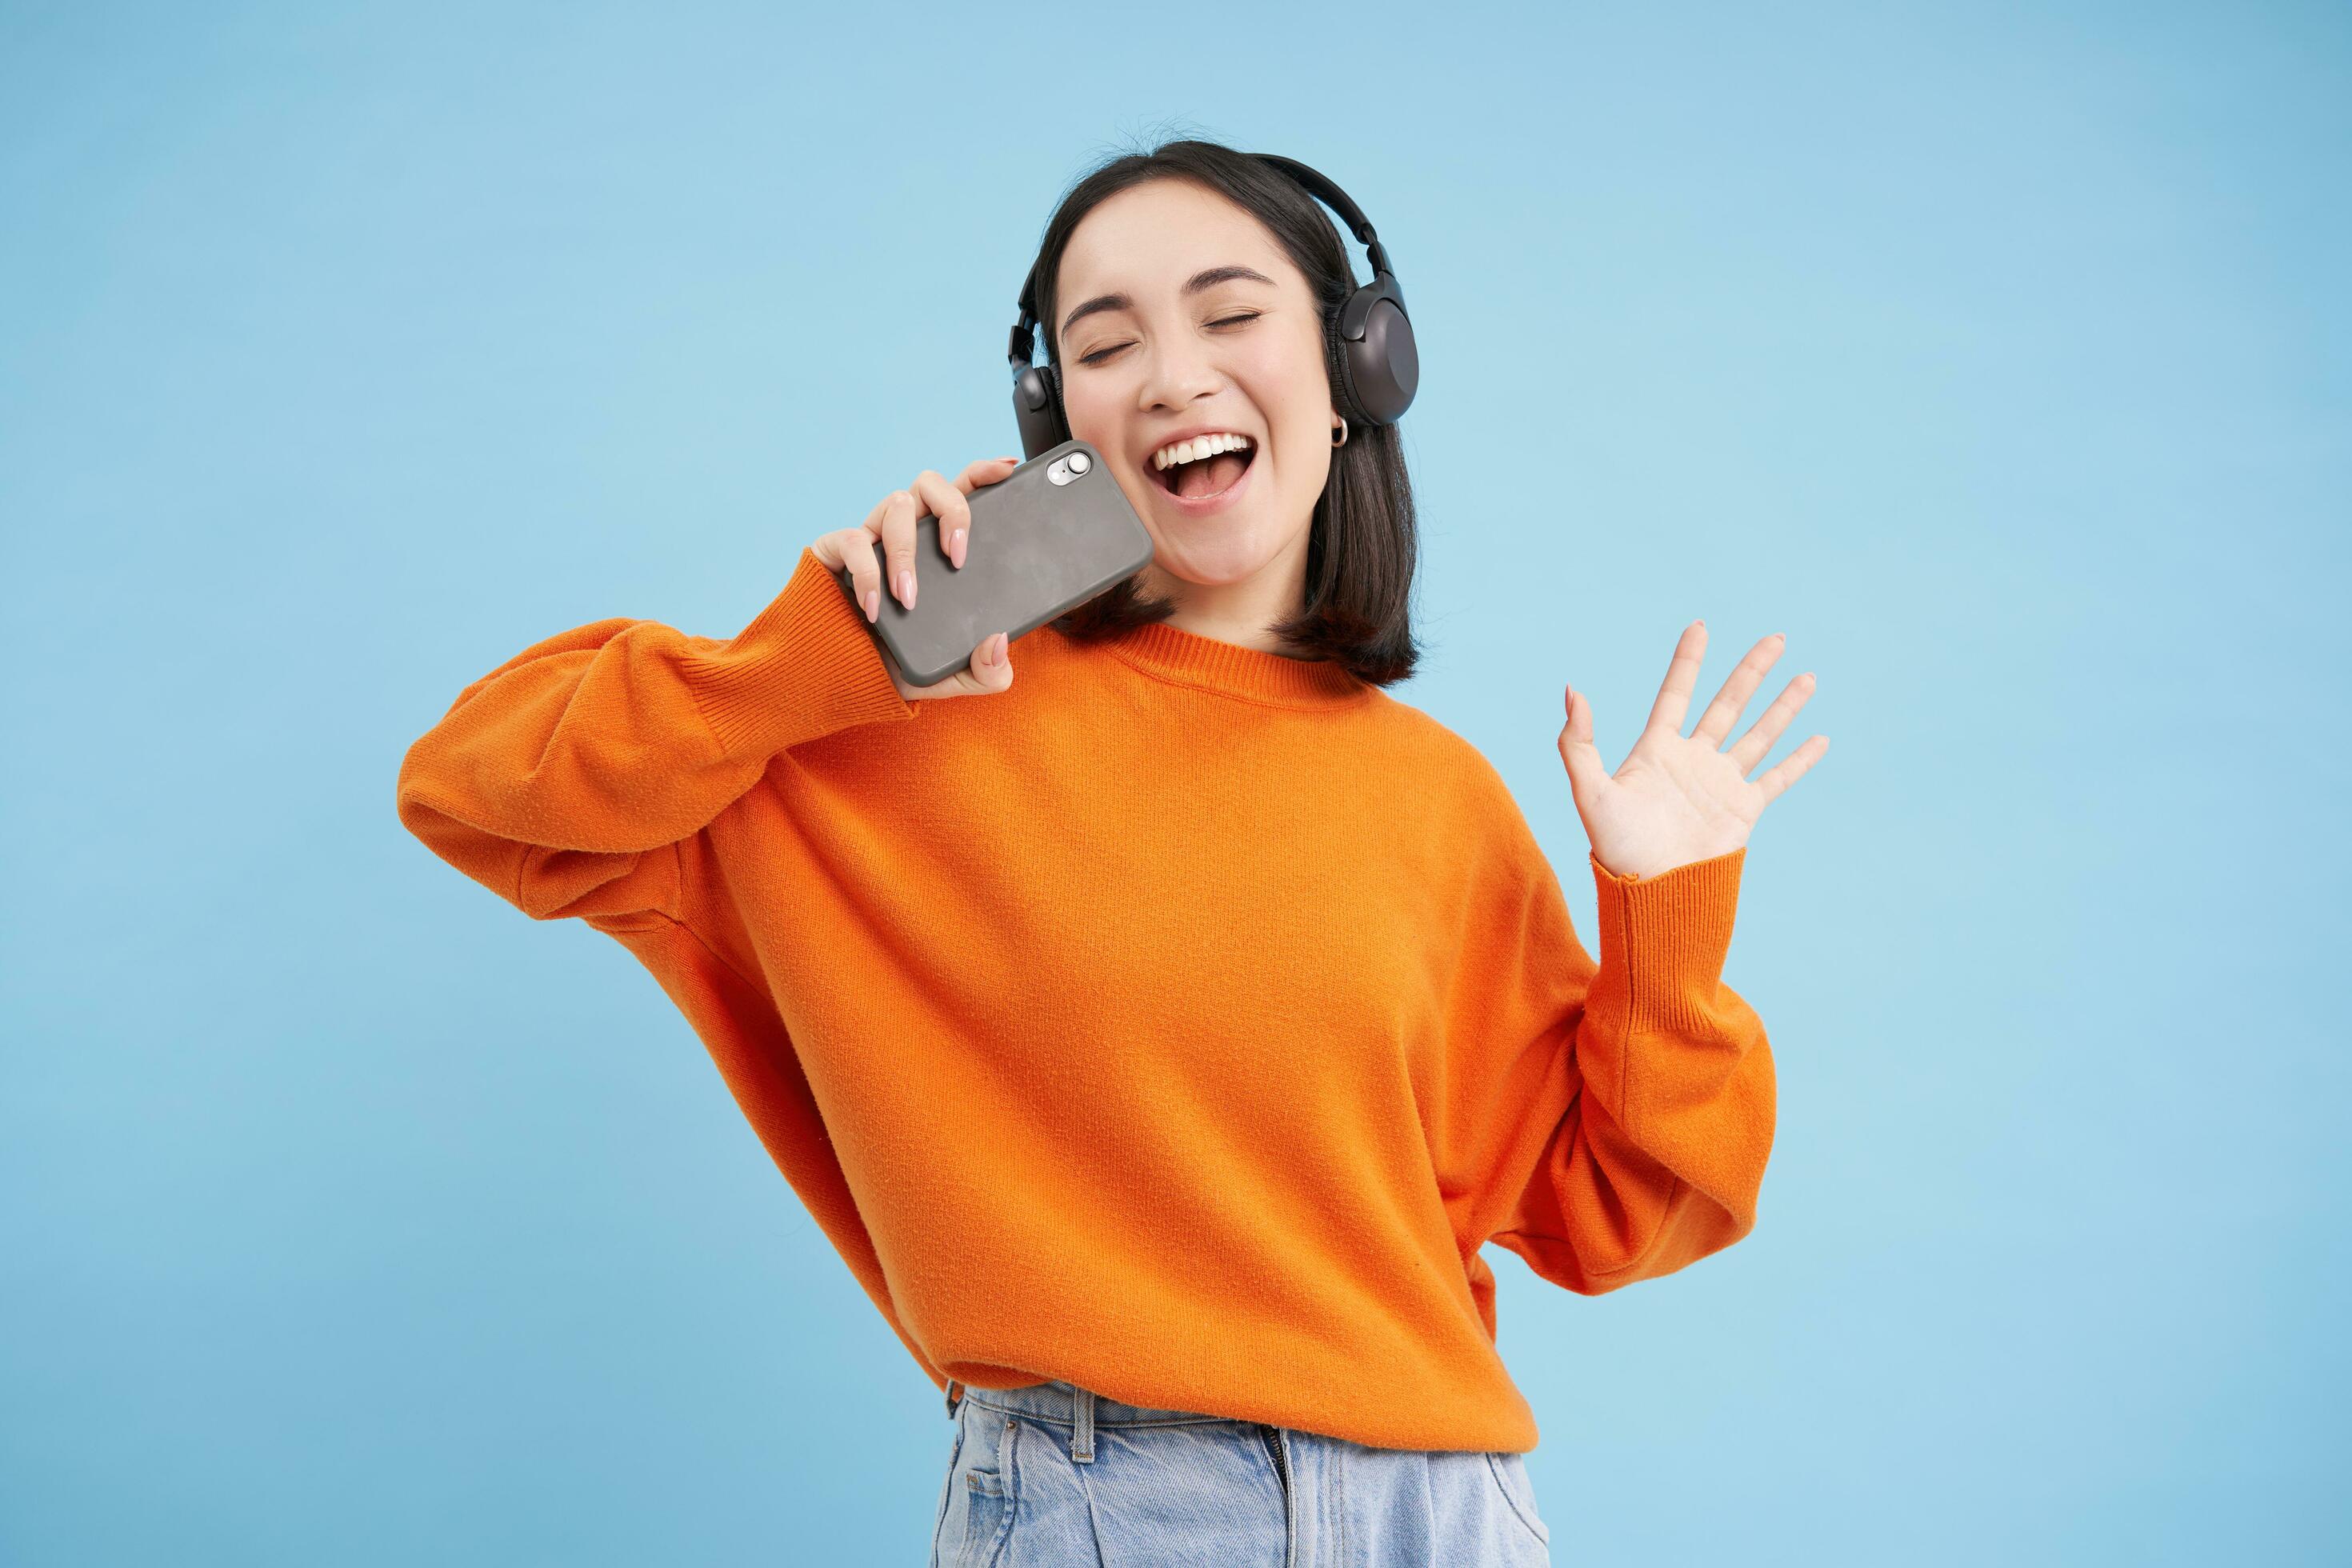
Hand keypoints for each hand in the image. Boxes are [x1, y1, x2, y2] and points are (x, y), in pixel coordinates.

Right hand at [809, 455, 1022, 701]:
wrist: (847, 681)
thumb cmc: (902, 665)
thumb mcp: (956, 677)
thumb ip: (989, 671)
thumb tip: (999, 643)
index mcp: (941, 544)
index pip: (964, 491)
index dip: (983, 472)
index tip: (1007, 470)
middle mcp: (909, 531)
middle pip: (931, 482)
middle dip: (951, 510)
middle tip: (957, 557)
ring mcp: (873, 537)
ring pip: (896, 505)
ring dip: (907, 553)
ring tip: (908, 598)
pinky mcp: (837, 550)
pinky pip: (854, 541)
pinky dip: (868, 574)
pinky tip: (873, 608)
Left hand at [1557, 623, 1826, 879]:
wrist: (1653, 894)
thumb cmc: (1615, 848)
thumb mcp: (1590, 791)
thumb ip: (1578, 742)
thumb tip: (1571, 690)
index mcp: (1656, 751)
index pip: (1676, 695)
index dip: (1688, 661)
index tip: (1700, 626)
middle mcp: (1693, 761)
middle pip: (1727, 704)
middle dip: (1751, 671)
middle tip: (1777, 638)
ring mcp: (1721, 784)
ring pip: (1759, 733)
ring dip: (1784, 706)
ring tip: (1807, 676)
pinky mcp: (1744, 810)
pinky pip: (1777, 778)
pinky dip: (1800, 759)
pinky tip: (1820, 738)